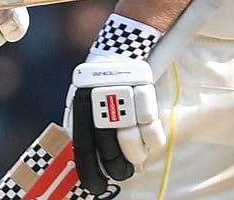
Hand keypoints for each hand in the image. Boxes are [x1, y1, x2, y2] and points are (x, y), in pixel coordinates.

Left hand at [64, 13, 163, 194]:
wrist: (122, 48)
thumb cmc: (101, 82)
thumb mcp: (83, 99)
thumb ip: (83, 126)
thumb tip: (82, 162)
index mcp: (80, 105)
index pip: (83, 147)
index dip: (90, 172)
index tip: (97, 187)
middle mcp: (99, 102)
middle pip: (110, 150)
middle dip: (118, 168)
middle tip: (123, 173)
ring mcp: (122, 98)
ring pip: (132, 142)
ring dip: (136, 154)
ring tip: (137, 154)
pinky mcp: (144, 93)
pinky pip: (152, 130)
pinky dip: (153, 141)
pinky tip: (150, 141)